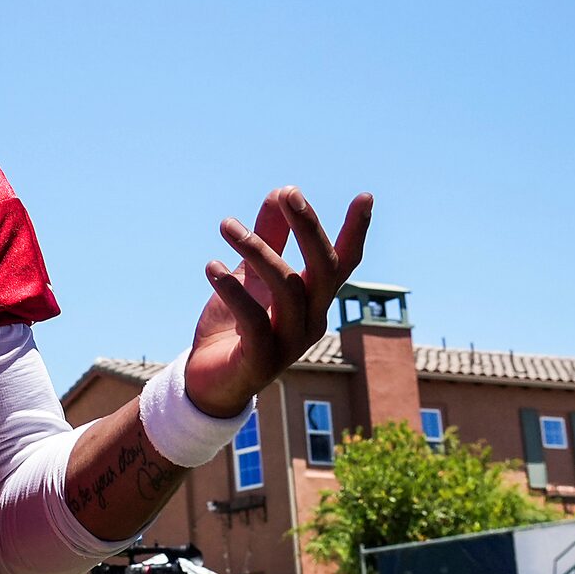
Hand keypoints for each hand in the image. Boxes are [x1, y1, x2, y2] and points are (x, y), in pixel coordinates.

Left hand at [183, 186, 371, 416]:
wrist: (208, 382)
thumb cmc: (235, 327)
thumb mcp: (251, 275)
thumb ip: (269, 238)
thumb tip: (280, 191)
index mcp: (313, 300)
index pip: (343, 263)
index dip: (355, 232)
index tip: (366, 195)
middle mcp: (310, 320)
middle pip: (323, 270)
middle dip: (309, 228)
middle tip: (290, 193)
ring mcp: (290, 343)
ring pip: (287, 288)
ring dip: (257, 250)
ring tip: (226, 225)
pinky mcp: (262, 361)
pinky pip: (254, 321)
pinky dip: (233, 290)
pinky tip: (212, 266)